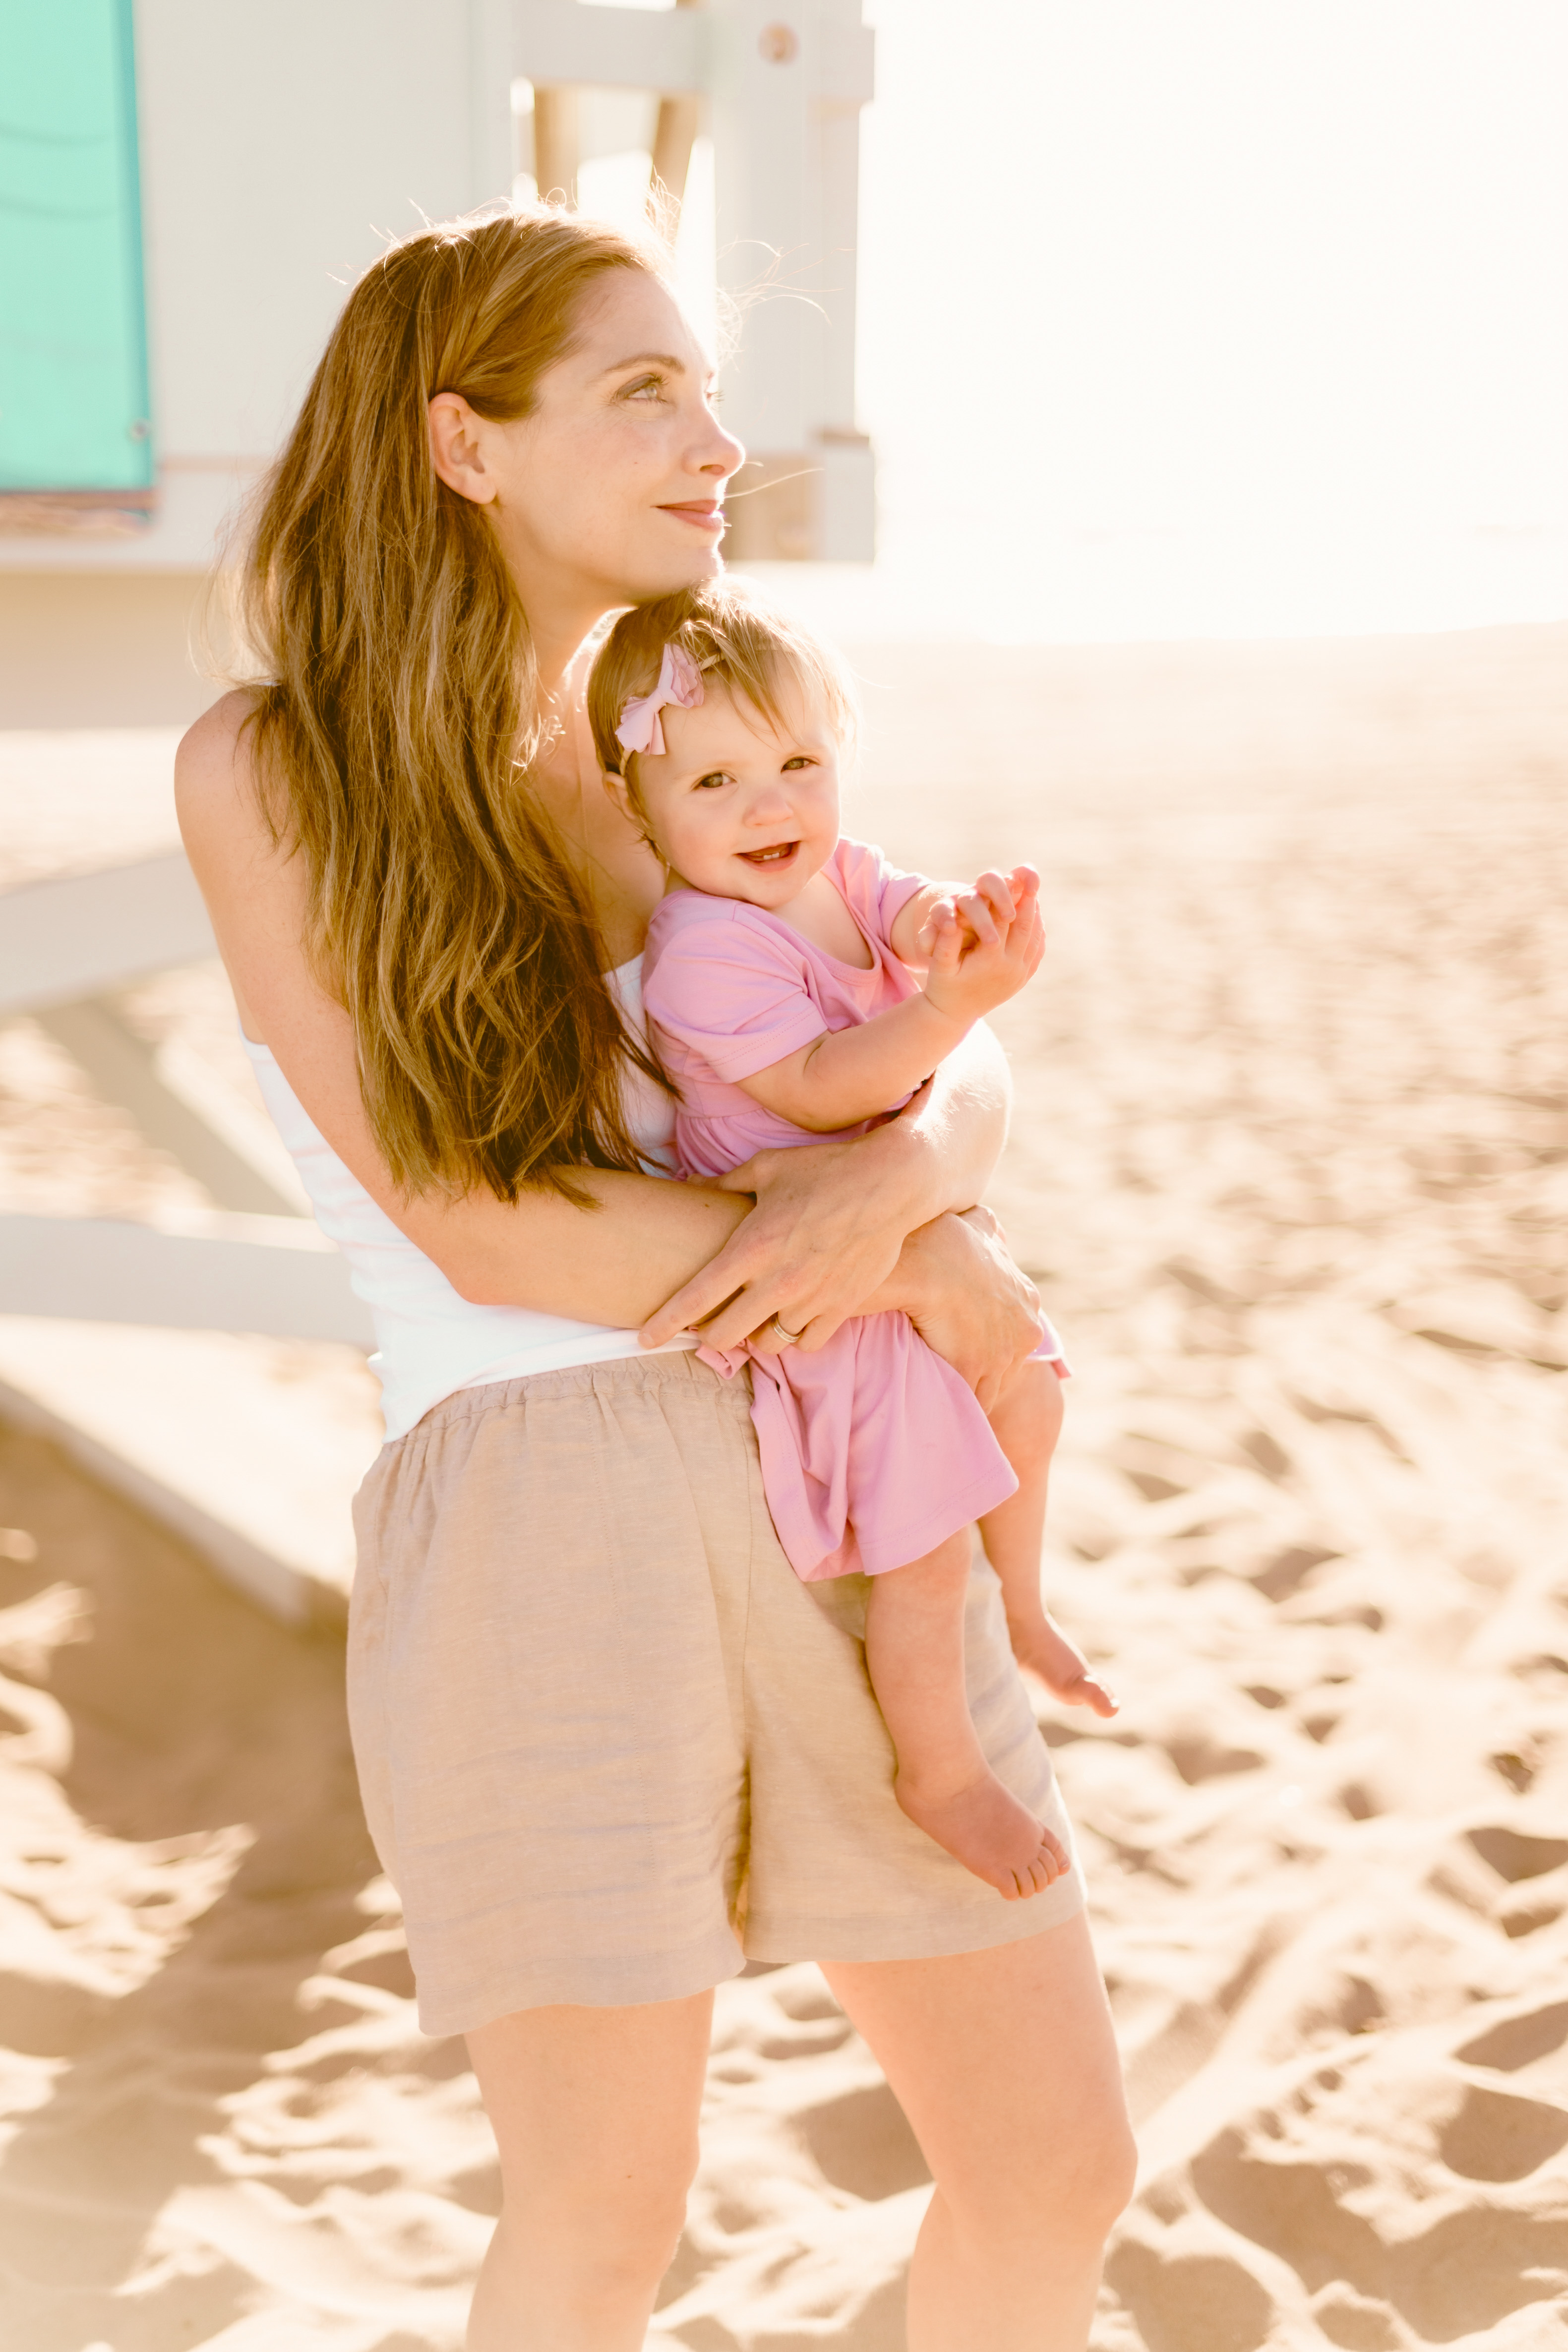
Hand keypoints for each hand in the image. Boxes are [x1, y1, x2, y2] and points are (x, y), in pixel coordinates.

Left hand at [638, 1127, 931, 1354]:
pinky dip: (793, 1337)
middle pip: (725, 1336)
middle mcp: (778, 1281)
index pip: (696, 1298)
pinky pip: (806, 1345)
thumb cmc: (826, 1170)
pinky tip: (792, 1319)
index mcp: (751, 1246)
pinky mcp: (842, 1308)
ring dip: (755, 1334)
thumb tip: (691, 1184)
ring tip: (756, 1316)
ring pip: (767, 1344)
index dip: (664, 1323)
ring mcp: (812, 1299)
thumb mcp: (767, 1167)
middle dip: (709, 1335)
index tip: (644, 1337)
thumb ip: (724, 1182)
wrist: (892, 1184)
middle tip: (710, 1323)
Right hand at [889, 1204, 1044, 1412]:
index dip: (991, 1346)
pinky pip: (968, 1400)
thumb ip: (990, 1229)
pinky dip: (955, 1407)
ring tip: (949, 1404)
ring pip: (990, 1388)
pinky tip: (938, 1410)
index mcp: (1027, 1301)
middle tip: (958, 1379)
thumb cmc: (947, 1237)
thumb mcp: (981, 1224)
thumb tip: (993, 1227)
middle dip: (986, 1374)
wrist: (928, 1258)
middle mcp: (1024, 1331)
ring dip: (971, 1395)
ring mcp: (1002, 1354)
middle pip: (1007, 1367)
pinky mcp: (975, 1370)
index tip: (971, 1350)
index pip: (1014, 1337)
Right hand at [920, 867, 1043, 1026]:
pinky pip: (1037, 950)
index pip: (1004, 922)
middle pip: (1026, 927)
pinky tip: (1034, 917)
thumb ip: (945, 941)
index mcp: (990, 961)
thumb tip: (952, 917)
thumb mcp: (939, 965)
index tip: (1014, 878)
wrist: (954, 1015)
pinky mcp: (1024, 978)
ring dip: (1035, 914)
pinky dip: (1038, 931)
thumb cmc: (943, 986)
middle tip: (1033, 879)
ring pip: (1035, 937)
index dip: (1009, 898)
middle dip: (1029, 901)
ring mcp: (1020, 974)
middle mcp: (1010, 967)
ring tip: (1035, 893)